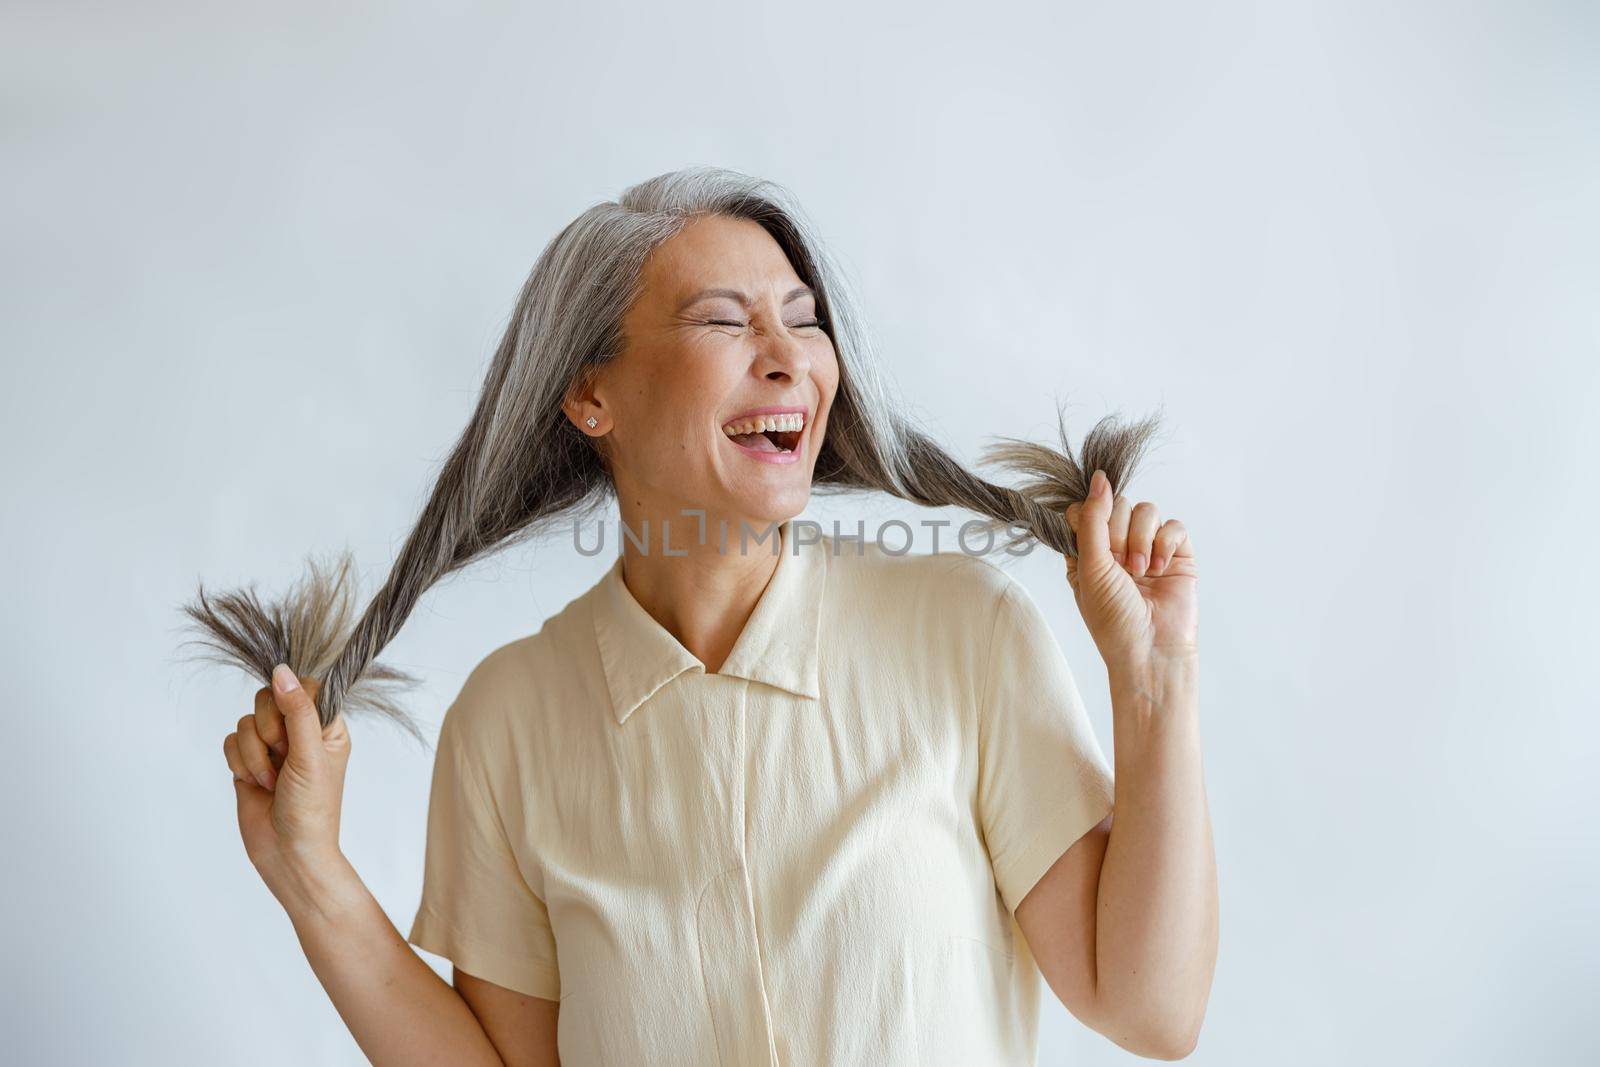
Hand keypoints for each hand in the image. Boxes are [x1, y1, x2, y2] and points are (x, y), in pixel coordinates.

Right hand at [222, 665, 351, 899]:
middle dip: (269, 731)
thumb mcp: (310, 755)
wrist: (287, 852)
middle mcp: (299, 731)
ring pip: (246, 721)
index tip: (294, 728)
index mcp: (327, 726)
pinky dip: (239, 762)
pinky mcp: (247, 761)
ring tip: (272, 781)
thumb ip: (297, 711)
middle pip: (269, 698)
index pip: (305, 686)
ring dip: (255, 754)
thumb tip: (282, 671)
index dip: (292, 701)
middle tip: (283, 757)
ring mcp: (272, 746)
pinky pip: (230, 740)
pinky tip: (254, 783)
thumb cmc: (312, 809)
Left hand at [1063, 469, 1198, 675]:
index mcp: (1087, 551)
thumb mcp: (1089, 568)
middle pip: (1118, 504)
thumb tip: (1098, 479)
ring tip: (1141, 571)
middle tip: (1122, 565)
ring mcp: (1148, 548)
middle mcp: (1117, 547)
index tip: (1096, 538)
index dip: (1091, 516)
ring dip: (1142, 540)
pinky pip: (1174, 525)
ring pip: (1146, 510)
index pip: (1086, 509)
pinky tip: (1160, 568)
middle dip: (1119, 533)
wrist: (1152, 649)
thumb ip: (1091, 520)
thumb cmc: (1113, 619)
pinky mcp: (1177, 554)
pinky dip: (1166, 543)